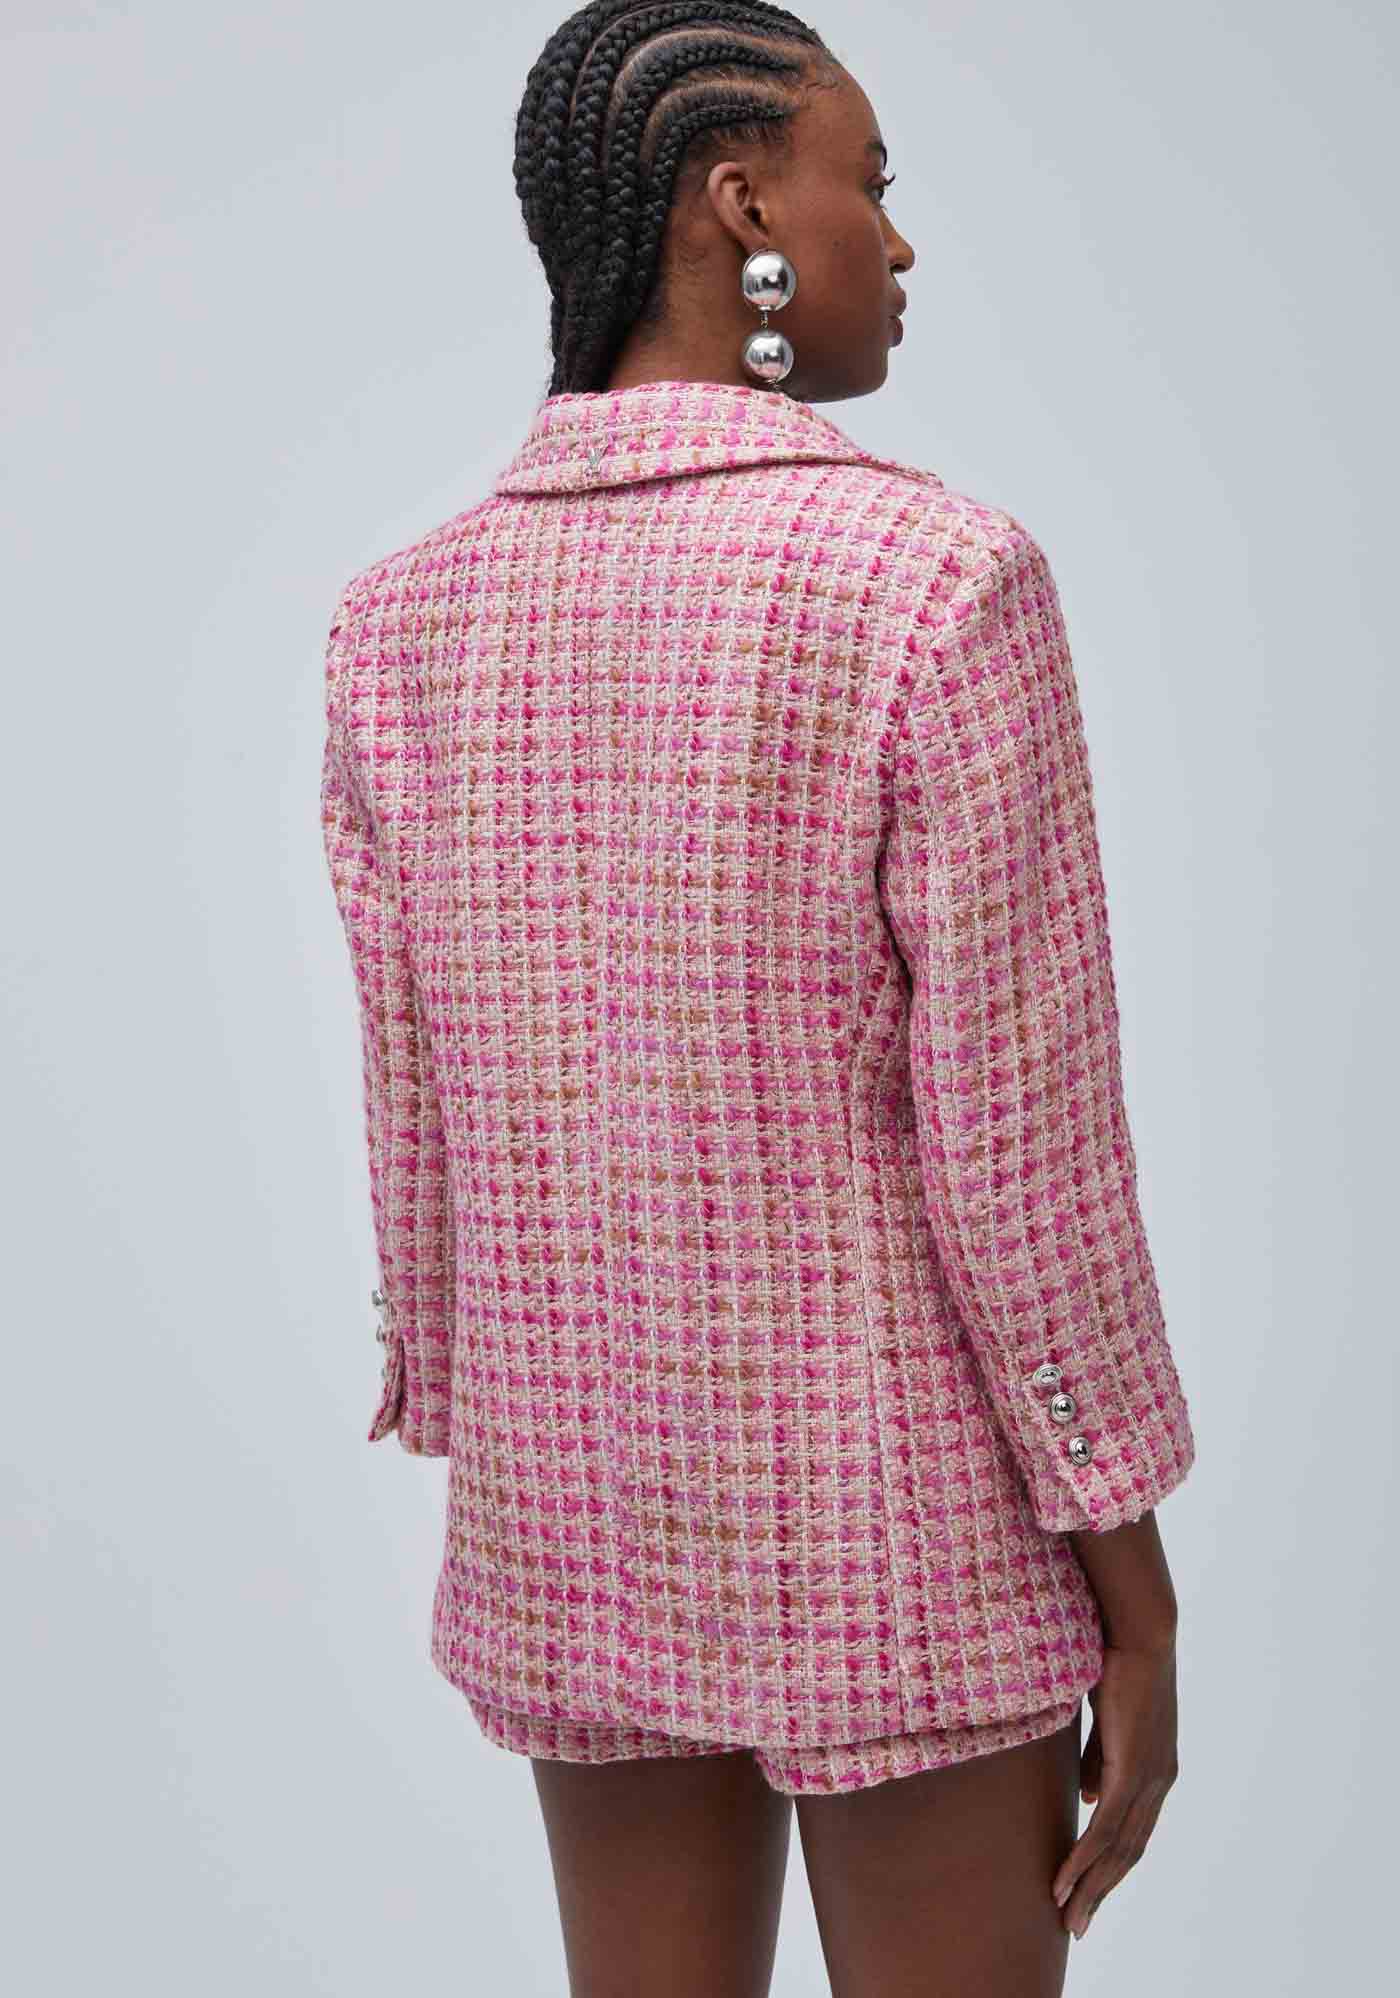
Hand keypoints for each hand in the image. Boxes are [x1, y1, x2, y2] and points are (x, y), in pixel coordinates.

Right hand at [1051, 1637, 1179, 1939]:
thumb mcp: (1107, 1721)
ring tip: (1067, 1916)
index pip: (1131, 1831)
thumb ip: (1099, 1759)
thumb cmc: (1119, 1662)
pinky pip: (1106, 1827)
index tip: (1085, 1892)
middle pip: (1127, 1852)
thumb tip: (1086, 1796)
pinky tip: (1064, 1881)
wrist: (1139, 1631)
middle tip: (1076, 1924)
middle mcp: (1158, 1783)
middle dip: (1100, 1891)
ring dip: (1090, 1886)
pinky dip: (1084, 1859)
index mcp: (1155, 1771)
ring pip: (1117, 1849)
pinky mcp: (1132, 1770)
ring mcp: (1149, 1779)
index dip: (1109, 1865)